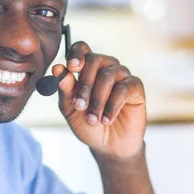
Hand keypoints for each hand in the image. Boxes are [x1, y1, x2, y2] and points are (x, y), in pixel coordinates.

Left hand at [52, 41, 145, 159]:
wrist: (108, 146)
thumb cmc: (88, 124)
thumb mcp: (71, 109)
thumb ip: (65, 89)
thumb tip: (58, 69)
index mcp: (87, 68)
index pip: (82, 48)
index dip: (76, 54)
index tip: (71, 68)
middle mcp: (105, 67)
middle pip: (95, 60)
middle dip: (84, 84)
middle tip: (79, 106)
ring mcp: (122, 75)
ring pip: (108, 76)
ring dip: (97, 100)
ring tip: (93, 120)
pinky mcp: (136, 87)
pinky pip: (123, 89)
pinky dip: (112, 106)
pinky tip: (106, 120)